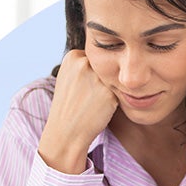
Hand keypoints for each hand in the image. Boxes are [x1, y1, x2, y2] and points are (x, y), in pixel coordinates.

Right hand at [38, 50, 118, 172]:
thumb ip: (84, 64)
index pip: (95, 58)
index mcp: (72, 56)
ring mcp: (97, 77)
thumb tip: (110, 54)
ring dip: (108, 89)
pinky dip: (112, 100)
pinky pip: (118, 91)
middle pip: (105, 66)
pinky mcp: (109, 92)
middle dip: (100, 80)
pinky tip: (99, 108)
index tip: (81, 86)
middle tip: (87, 96)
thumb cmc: (69, 105)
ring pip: (113, 78)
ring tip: (92, 102)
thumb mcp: (69, 77)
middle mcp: (84, 63)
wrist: (67, 131)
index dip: (90, 74)